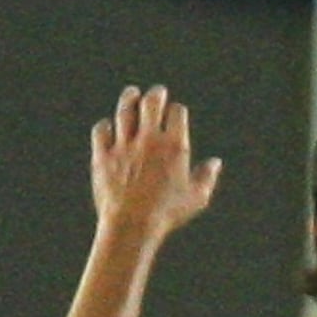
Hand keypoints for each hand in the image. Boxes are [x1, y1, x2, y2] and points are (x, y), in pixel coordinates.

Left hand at [91, 85, 220, 240]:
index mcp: (175, 147)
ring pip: (125, 111)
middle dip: (156, 95)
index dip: (177, 111)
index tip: (176, 114)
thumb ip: (207, 176)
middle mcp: (149, 140)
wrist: (132, 225)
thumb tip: (215, 163)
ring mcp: (123, 145)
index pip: (177, 113)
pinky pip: (101, 130)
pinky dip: (106, 125)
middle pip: (151, 103)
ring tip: (132, 94)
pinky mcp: (103, 155)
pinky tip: (110, 126)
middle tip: (157, 92)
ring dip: (130, 99)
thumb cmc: (168, 214)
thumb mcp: (197, 198)